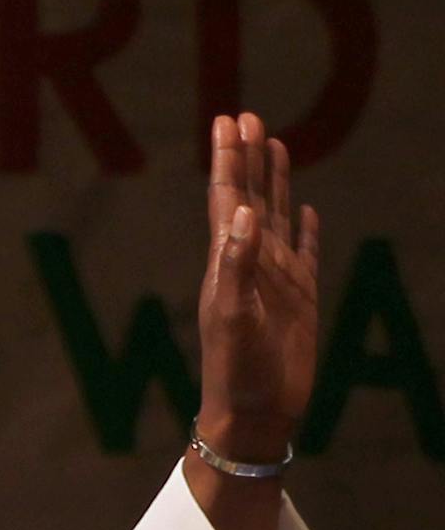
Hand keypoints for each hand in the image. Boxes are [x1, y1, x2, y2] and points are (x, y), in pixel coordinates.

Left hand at [195, 111, 318, 458]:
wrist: (253, 413)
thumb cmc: (236, 370)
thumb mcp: (234, 315)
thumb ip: (237, 264)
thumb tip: (244, 213)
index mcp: (226, 263)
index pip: (226, 200)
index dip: (228, 161)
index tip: (228, 121)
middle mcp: (249, 263)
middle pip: (249, 197)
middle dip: (248, 158)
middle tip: (248, 116)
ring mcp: (275, 279)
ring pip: (275, 216)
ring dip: (273, 182)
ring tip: (275, 145)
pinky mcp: (298, 299)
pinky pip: (303, 254)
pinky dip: (303, 230)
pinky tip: (303, 211)